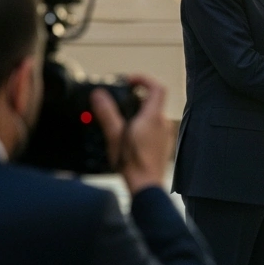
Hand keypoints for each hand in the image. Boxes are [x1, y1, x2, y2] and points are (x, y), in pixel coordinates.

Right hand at [91, 74, 169, 194]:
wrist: (146, 185)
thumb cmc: (132, 162)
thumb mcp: (114, 134)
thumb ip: (107, 112)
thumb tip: (99, 94)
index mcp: (154, 117)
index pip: (157, 87)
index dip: (144, 79)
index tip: (129, 80)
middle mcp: (163, 123)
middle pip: (154, 100)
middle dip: (136, 96)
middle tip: (119, 98)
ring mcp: (164, 134)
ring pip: (153, 114)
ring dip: (138, 110)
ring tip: (120, 117)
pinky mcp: (162, 144)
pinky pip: (153, 126)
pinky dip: (141, 123)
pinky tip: (128, 133)